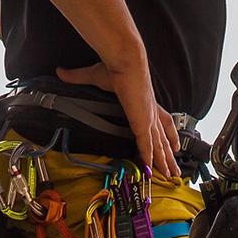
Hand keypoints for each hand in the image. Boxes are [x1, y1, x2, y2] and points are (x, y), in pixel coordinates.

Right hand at [57, 58, 181, 177]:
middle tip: (175, 170)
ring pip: (159, 146)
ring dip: (164, 162)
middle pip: (164, 139)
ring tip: (170, 176)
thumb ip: (78, 76)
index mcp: (147, 102)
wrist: (126, 60)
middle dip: (170, 156)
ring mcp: (148, 119)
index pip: (163, 122)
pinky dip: (148, 160)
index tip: (176, 145)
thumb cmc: (116, 64)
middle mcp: (151, 113)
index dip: (170, 134)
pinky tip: (150, 171)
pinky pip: (146, 146)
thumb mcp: (95, 74)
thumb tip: (61, 72)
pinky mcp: (142, 123)